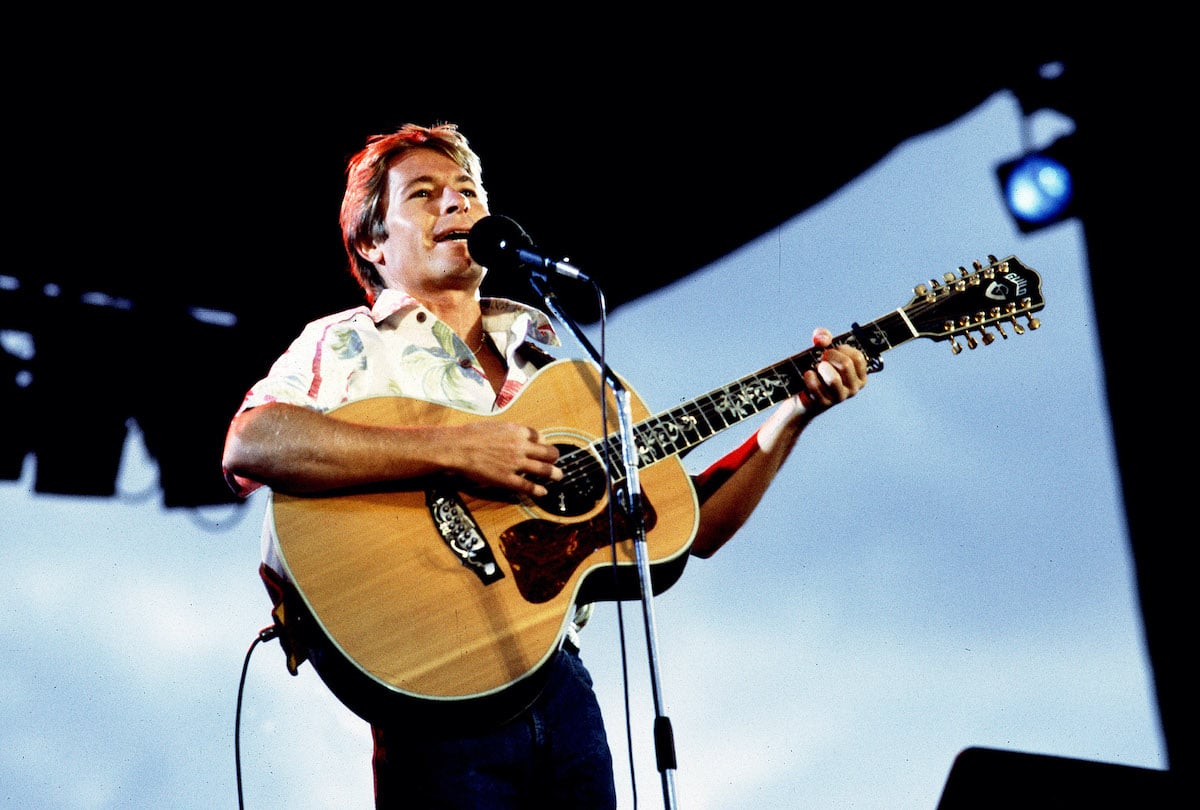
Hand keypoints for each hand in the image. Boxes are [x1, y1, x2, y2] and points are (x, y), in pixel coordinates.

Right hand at [447, 420, 562, 496]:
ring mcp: (515, 464)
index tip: (544, 446)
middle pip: (547, 452)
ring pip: (543, 469)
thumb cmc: (472, 435)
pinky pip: (528, 486)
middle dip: (554, 457)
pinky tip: (543, 492)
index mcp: (518, 432)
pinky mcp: (507, 479)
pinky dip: (538, 490)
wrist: (458, 447)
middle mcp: (521, 447)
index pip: (540, 436)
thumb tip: (516, 434)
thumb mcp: (496, 426)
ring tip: (558, 476)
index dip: (543, 442)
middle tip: (556, 460)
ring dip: (553, 473)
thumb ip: (510, 431)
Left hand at [801, 327, 868, 411]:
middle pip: (846, 365)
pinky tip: (807, 374)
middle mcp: (853, 388)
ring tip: (816, 367)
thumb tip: (822, 339)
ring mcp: (840, 397)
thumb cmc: (817, 369)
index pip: (858, 357)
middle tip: (821, 357)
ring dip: (821, 368)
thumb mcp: (821, 350)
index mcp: (859, 375)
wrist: (801, 393)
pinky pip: (817, 387)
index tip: (833, 350)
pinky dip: (809, 378)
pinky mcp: (824, 403)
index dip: (842, 349)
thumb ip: (823, 336)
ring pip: (834, 379)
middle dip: (830, 355)